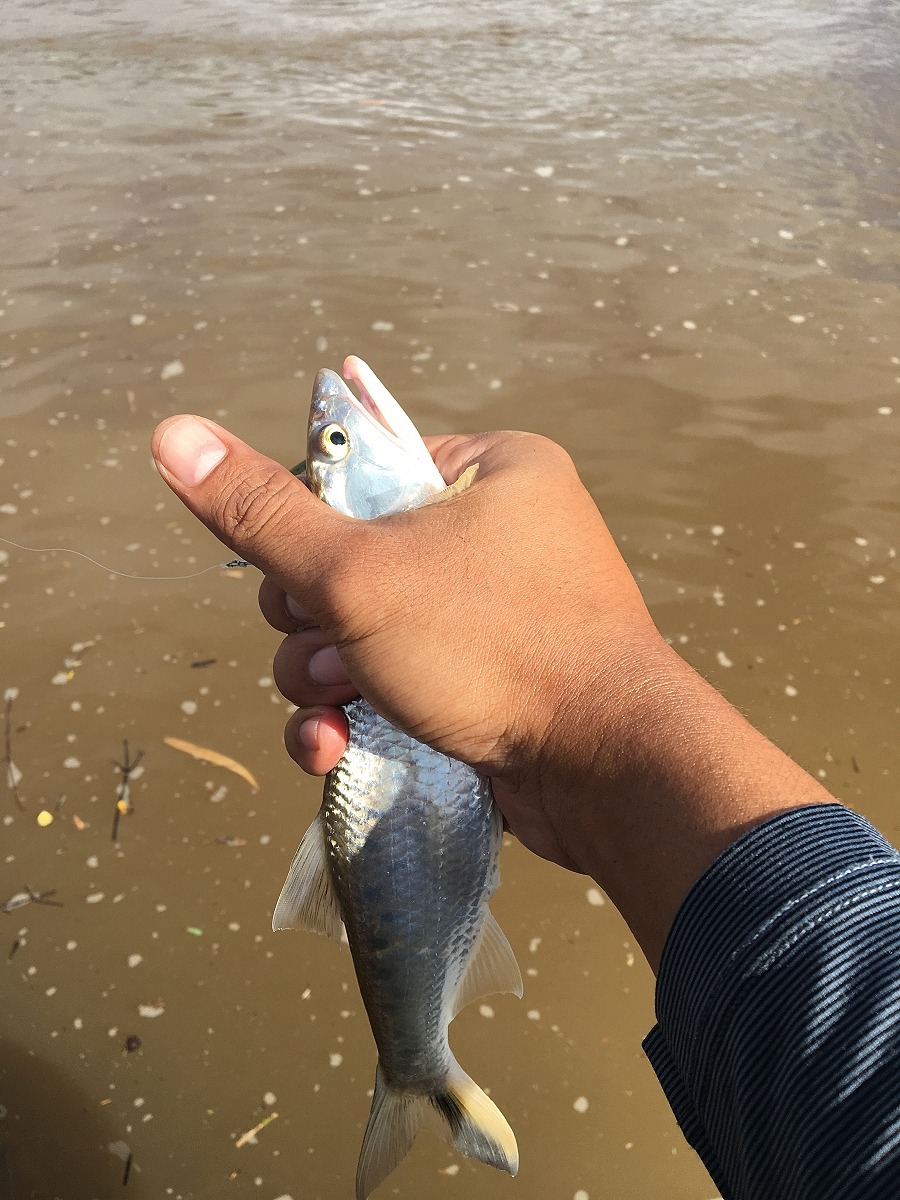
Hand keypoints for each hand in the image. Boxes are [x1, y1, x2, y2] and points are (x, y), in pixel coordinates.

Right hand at [151, 418, 660, 869]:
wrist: (612, 773)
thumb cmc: (497, 647)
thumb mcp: (360, 573)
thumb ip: (263, 513)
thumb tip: (172, 432)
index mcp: (489, 471)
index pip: (362, 473)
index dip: (310, 529)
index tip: (302, 575)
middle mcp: (499, 534)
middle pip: (351, 560)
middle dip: (311, 620)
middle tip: (323, 649)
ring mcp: (497, 614)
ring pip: (365, 631)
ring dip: (323, 675)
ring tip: (337, 706)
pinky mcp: (489, 683)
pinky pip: (400, 681)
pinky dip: (360, 714)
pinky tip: (334, 749)